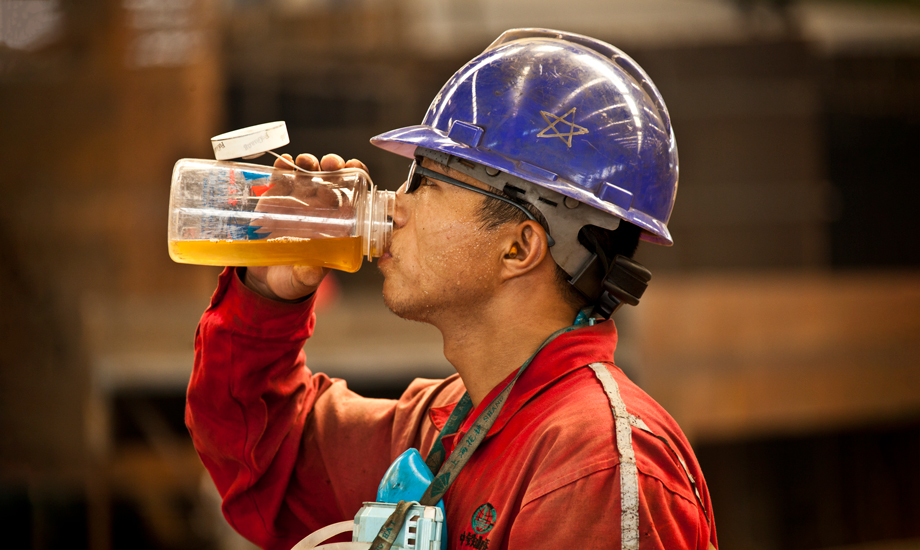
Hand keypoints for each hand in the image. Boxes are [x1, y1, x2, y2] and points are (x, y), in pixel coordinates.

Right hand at [243, 153, 368, 300]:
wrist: (263, 280)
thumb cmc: (291, 280)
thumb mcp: (301, 280)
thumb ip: (307, 276)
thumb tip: (311, 271)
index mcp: (333, 225)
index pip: (351, 196)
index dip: (356, 178)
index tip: (354, 168)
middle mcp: (317, 210)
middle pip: (330, 180)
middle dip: (332, 165)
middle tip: (329, 164)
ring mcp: (296, 203)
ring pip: (306, 175)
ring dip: (308, 163)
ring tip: (305, 162)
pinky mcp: (273, 201)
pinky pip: (279, 180)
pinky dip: (282, 168)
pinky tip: (283, 162)